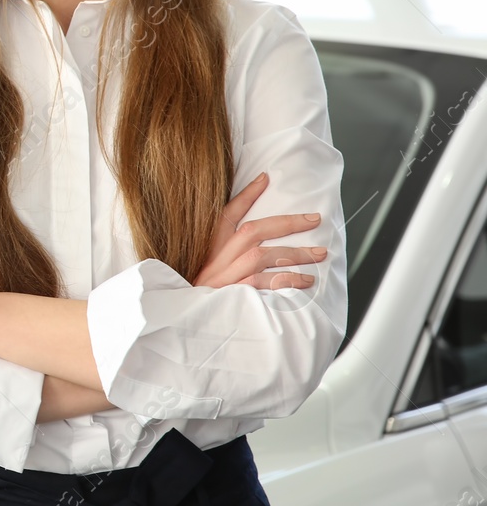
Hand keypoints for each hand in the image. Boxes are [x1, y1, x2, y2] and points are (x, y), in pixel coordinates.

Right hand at [194, 171, 328, 289]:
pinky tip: (304, 282)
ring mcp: (224, 279)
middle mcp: (215, 261)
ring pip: (262, 257)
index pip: (226, 216)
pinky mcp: (232, 298)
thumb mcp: (207, 269)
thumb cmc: (202, 299)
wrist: (186, 327)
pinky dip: (286, 281)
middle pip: (252, 232)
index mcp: (208, 250)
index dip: (245, 195)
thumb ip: (227, 252)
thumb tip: (257, 238)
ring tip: (318, 256)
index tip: (265, 178)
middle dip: (286, 223)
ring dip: (294, 254)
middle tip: (313, 220)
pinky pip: (263, 285)